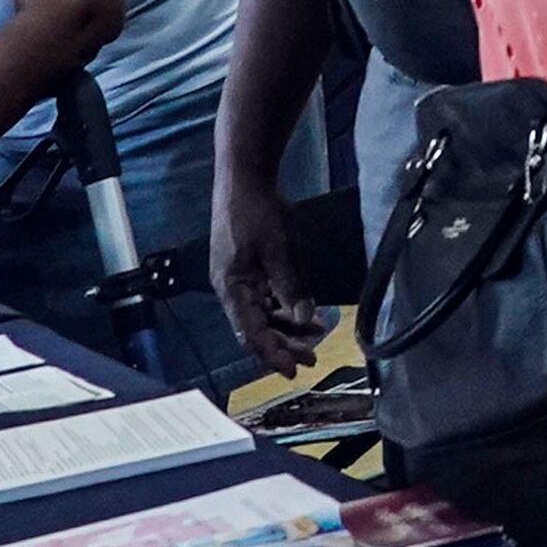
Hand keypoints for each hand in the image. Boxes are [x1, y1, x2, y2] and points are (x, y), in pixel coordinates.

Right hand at [209, 175, 328, 375]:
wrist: (243, 176)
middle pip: (256, 328)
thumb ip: (290, 286)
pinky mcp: (247, 267)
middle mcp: (231, 288)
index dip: (272, 355)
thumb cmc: (255, 211)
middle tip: (311, 357)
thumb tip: (304, 318)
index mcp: (231, 288)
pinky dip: (282, 307)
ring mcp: (238, 278)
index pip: (251, 334)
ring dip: (286, 326)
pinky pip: (264, 297)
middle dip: (283, 344)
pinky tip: (303, 312)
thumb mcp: (278, 249)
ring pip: (262, 314)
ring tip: (314, 335)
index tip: (294, 370)